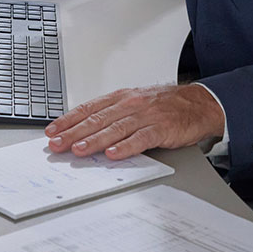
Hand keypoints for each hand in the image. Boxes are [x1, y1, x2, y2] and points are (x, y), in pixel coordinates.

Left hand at [43, 83, 223, 159]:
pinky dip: (126, 147)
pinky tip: (113, 154)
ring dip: (94, 140)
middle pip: (97, 119)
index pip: (88, 109)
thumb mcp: (134, 103)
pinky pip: (141, 138)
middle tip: (57, 145)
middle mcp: (130, 104)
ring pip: (115, 128)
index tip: (52, 131)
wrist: (200, 103)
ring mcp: (146, 115)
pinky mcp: (161, 128)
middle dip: (73, 133)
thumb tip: (84, 130)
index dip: (68, 120)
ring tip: (78, 150)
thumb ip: (111, 114)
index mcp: (121, 97)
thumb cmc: (165, 105)